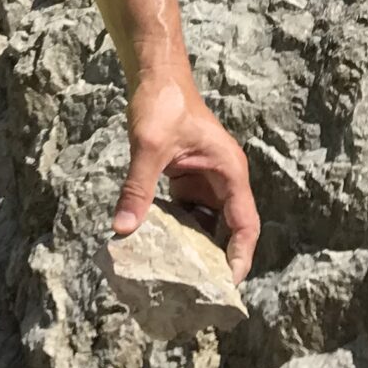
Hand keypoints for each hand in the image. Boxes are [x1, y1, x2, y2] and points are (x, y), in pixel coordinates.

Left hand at [112, 70, 259, 281]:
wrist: (155, 74)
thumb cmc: (163, 102)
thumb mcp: (149, 146)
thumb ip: (138, 189)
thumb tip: (122, 229)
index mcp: (230, 172)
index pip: (245, 226)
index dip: (240, 258)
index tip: (226, 286)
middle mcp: (223, 180)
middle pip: (229, 231)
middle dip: (218, 261)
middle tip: (199, 293)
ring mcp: (205, 181)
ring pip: (207, 225)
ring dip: (195, 249)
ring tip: (179, 281)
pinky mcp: (186, 180)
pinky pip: (187, 214)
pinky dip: (176, 232)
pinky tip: (159, 250)